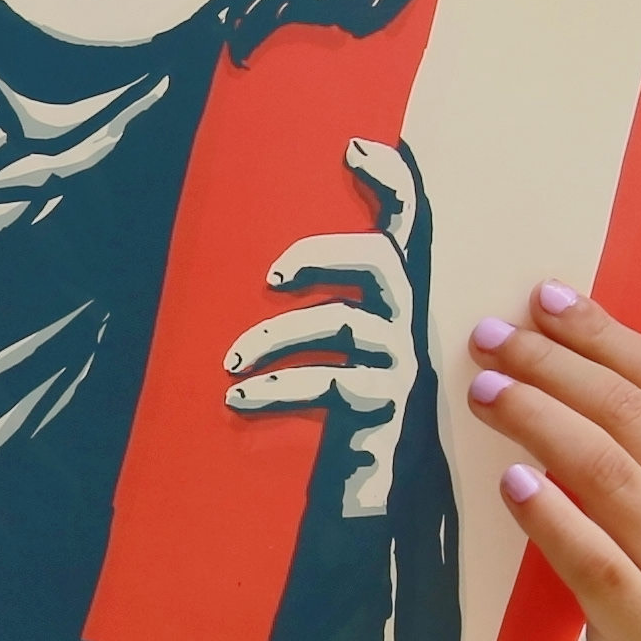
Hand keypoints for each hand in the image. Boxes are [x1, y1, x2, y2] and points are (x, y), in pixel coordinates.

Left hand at [224, 139, 431, 522]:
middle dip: (323, 253)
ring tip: (230, 365)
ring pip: (344, 324)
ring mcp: (402, 367)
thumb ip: (319, 300)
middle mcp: (409, 326)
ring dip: (276, 336)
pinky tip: (239, 398)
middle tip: (270, 277)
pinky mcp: (386, 410)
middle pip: (382, 262)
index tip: (356, 147)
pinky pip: (332, 383)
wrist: (375, 493)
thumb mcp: (334, 350)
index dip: (394, 184)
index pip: (411, 227)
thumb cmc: (346, 411)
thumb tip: (264, 263)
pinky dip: (279, 387)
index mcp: (396, 301)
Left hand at [470, 289, 640, 640]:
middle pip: (630, 416)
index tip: (540, 298)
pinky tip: (511, 484)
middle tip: (487, 337)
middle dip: (554, 366)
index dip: (599, 334)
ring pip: (610, 474)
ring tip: (484, 393)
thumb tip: (568, 353)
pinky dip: (553, 516)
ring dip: (540, 422)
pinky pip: (596, 560)